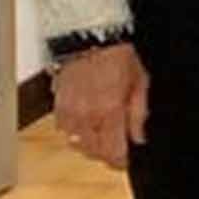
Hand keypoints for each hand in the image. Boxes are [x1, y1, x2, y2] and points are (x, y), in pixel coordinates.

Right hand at [50, 43, 146, 167]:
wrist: (90, 36)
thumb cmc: (117, 55)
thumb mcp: (140, 82)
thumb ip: (139, 114)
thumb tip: (139, 137)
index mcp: (110, 111)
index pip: (113, 152)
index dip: (121, 162)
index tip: (126, 161)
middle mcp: (87, 116)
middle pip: (93, 153)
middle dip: (106, 154)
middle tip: (116, 146)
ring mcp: (69, 112)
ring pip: (77, 145)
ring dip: (90, 144)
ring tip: (101, 134)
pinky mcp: (57, 106)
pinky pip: (64, 130)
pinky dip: (75, 131)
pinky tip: (86, 121)